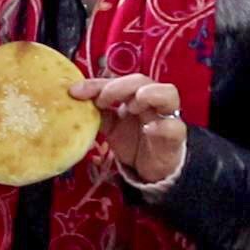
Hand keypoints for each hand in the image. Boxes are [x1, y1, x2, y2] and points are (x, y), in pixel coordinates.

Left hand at [72, 74, 186, 183]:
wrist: (152, 169)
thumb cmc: (133, 141)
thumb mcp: (111, 127)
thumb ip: (98, 113)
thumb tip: (74, 99)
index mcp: (134, 94)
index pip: (117, 81)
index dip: (97, 83)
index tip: (76, 91)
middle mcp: (152, 100)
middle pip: (142, 80)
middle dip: (120, 86)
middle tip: (102, 99)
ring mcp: (166, 116)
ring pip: (168, 94)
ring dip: (149, 94)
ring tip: (132, 105)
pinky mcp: (175, 136)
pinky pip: (174, 127)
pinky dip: (162, 126)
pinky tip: (149, 129)